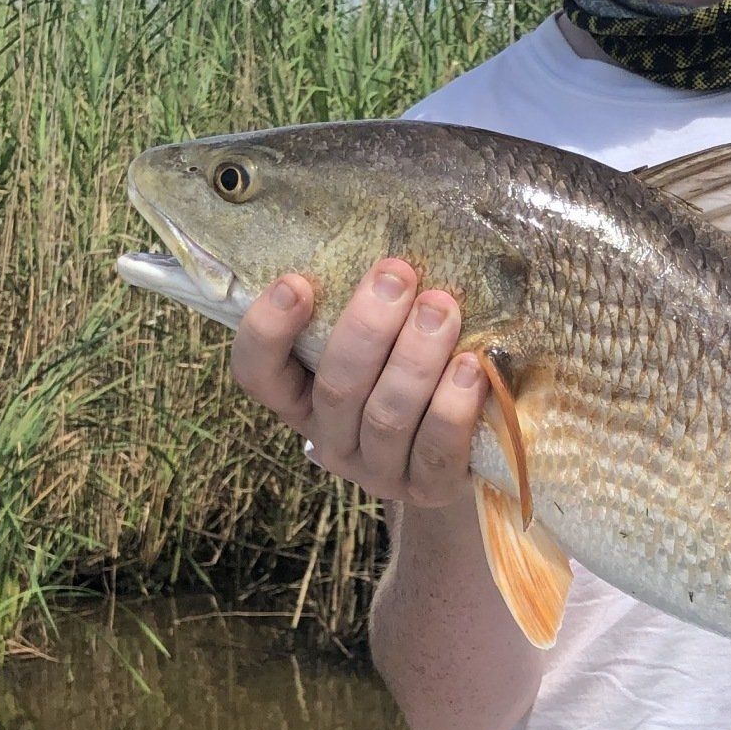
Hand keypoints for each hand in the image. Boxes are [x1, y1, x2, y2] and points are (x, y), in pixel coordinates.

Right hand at [230, 261, 484, 508]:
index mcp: (302, 400)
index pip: (258, 374)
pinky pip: (436, 449)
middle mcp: (332, 440)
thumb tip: (385, 239)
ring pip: (386, 415)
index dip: (268, 330)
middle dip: (367, 328)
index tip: (296, 281)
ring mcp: (378, 471)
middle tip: (397, 275)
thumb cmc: (412, 376)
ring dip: (415, 359)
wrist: (462, 458)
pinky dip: (454, 406)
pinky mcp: (429, 490)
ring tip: (442, 310)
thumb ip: (369, 306)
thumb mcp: (379, 343)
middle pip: (336, 387)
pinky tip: (472, 367)